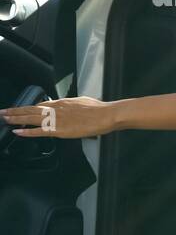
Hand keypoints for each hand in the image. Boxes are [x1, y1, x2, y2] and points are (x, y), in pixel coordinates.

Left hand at [0, 96, 117, 137]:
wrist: (107, 114)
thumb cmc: (100, 110)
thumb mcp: (84, 102)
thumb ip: (73, 106)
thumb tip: (72, 107)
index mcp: (62, 103)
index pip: (41, 104)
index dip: (28, 107)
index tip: (20, 109)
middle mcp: (56, 109)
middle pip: (31, 109)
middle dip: (16, 111)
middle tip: (4, 112)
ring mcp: (56, 119)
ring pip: (31, 117)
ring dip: (16, 118)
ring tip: (5, 119)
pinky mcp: (58, 129)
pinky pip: (38, 131)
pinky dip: (27, 131)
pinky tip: (17, 131)